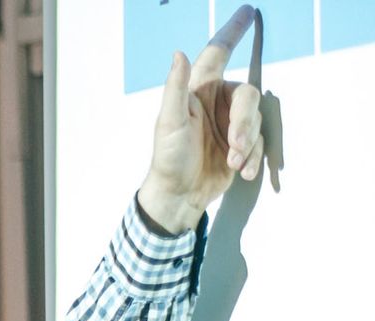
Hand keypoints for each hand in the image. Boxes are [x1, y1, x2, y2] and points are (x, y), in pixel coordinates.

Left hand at [139, 5, 264, 233]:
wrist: (178, 195)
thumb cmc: (168, 158)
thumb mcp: (169, 123)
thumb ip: (175, 88)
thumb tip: (179, 53)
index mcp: (199, 91)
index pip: (218, 54)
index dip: (233, 32)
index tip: (248, 11)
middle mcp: (217, 102)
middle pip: (248, 96)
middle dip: (245, 123)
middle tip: (234, 147)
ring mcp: (230, 123)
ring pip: (256, 121)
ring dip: (248, 145)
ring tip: (234, 163)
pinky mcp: (241, 144)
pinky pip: (259, 143)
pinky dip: (254, 158)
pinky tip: (244, 172)